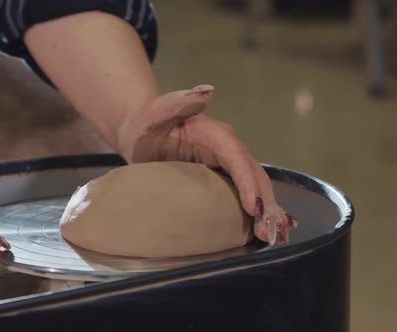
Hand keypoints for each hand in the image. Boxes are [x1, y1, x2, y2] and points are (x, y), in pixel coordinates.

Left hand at [118, 85, 296, 244]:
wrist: (142, 131)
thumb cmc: (146, 122)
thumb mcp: (156, 111)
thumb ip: (179, 102)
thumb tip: (206, 91)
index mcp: (215, 133)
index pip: (237, 157)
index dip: (248, 182)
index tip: (254, 207)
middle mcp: (228, 148)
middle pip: (253, 175)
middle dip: (264, 204)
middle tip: (269, 232)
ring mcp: (228, 162)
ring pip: (256, 186)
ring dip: (268, 211)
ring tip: (275, 236)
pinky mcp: (223, 175)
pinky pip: (247, 192)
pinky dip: (261, 210)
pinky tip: (272, 228)